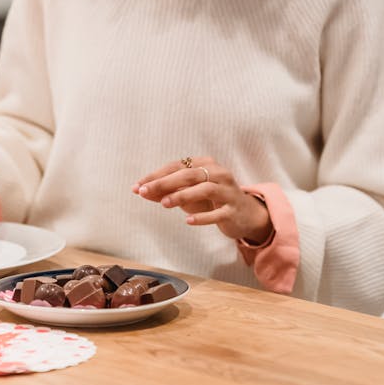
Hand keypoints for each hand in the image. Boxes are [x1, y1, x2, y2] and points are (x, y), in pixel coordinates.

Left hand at [133, 157, 271, 243]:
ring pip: (204, 189)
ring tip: (164, 204)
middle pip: (189, 174)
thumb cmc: (212, 200)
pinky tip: (188, 220)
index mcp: (206, 164)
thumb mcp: (189, 194)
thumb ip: (168, 191)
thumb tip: (142, 191)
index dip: (156, 176)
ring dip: (182, 195)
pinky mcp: (233, 210)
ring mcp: (228, 191)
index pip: (176, 166)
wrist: (245, 214)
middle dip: (164, 183)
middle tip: (145, 192)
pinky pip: (218, 213)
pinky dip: (202, 217)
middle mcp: (218, 173)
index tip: (137, 187)